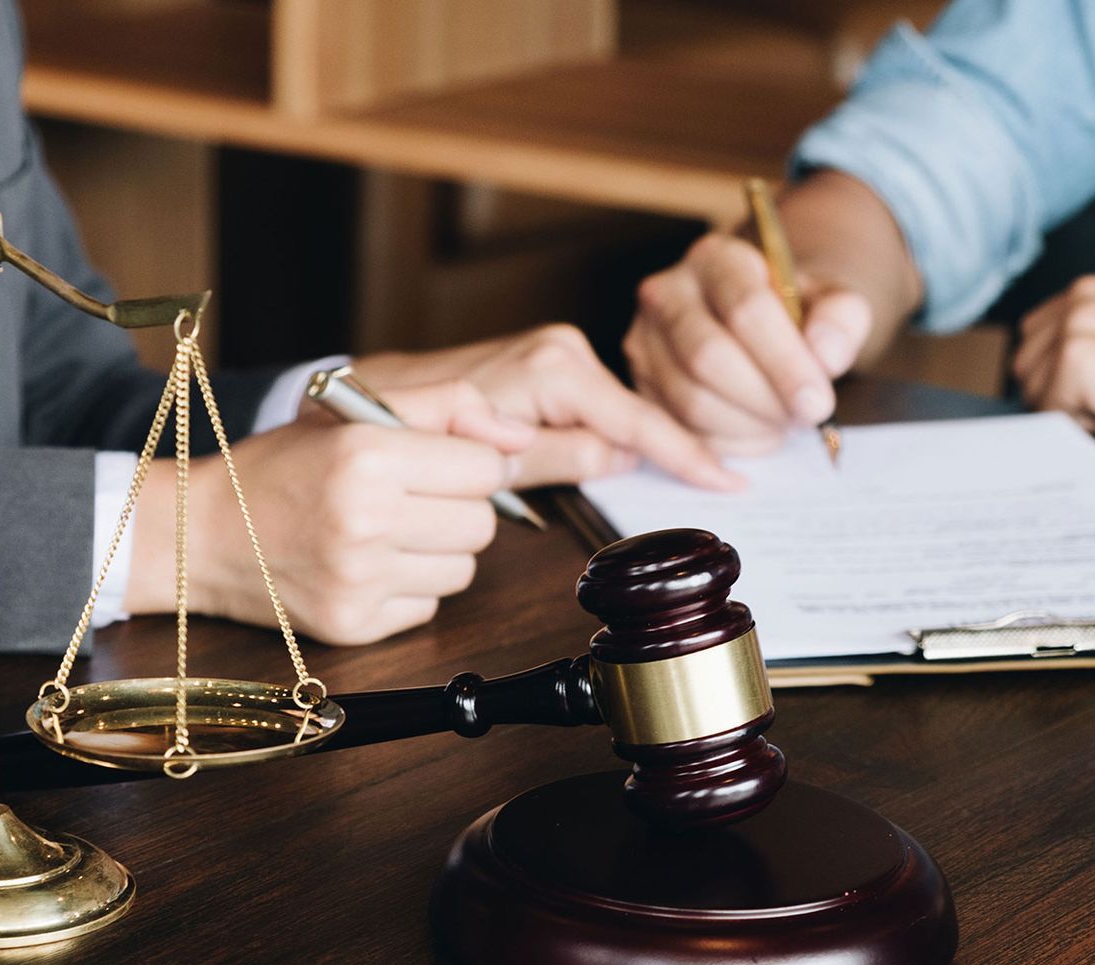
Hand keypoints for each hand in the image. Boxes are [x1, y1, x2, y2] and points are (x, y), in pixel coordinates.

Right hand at [167, 381, 527, 645]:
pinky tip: (365, 567)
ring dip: (437, 551)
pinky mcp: (354, 626)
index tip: (435, 464)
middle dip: (455, 509)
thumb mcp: (351, 411)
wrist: (202, 535)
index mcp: (367, 456)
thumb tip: (520, 440)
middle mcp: (366, 521)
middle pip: (482, 525)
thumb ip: (447, 406)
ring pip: (463, 571)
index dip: (468, 464)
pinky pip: (429, 607)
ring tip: (385, 533)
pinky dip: (408, 588)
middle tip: (407, 499)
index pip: (486, 471)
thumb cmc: (281, 468)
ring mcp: (359, 581)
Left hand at [348, 324, 740, 489]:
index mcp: (551, 368)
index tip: (727, 479)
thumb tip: (620, 458)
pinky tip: (656, 456)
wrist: (367, 400)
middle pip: (636, 414)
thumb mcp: (487, 458)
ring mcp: (555, 355)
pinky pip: (600, 407)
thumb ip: (557, 455)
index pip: (634, 419)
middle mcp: (559, 352)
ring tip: (708, 472)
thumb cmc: (410, 426)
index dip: (683, 452)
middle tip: (728, 483)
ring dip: (652, 444)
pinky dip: (624, 433)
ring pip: (620, 412)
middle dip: (677, 447)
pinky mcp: (548, 368)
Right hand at [626, 233, 872, 454]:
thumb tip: (826, 356)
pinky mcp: (639, 384)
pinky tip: (756, 430)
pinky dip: (727, 442)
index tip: (818, 403)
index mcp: (716, 258)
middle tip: (802, 418)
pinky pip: (680, 428)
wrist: (760, 322)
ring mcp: (644, 340)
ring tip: (782, 422)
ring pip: (691, 399)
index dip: (785, 363)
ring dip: (748, 426)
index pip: (745, 308)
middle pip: (708, 357)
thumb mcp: (833, 302)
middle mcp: (667, 292)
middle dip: (764, 399)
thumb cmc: (796, 313)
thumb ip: (842, 320)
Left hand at [1014, 266, 1094, 457]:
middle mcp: (1083, 292)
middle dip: (1058, 393)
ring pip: (1032, 390)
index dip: (1064, 377)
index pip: (1038, 339)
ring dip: (1072, 410)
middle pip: (1025, 363)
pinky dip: (1083, 425)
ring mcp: (1077, 322)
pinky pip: (1049, 413)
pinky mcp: (1078, 358)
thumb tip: (1060, 372)